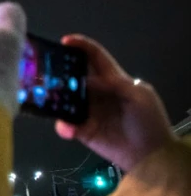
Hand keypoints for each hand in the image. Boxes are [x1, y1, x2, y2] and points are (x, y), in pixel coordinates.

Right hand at [54, 36, 174, 170]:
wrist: (151, 155)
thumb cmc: (149, 121)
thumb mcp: (140, 95)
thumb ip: (116, 83)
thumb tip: (88, 79)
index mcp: (112, 80)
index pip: (95, 58)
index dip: (81, 47)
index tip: (65, 41)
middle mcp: (97, 93)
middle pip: (74, 77)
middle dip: (59, 73)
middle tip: (43, 71)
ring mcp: (88, 111)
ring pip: (65, 100)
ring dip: (55, 100)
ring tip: (46, 99)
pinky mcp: (83, 130)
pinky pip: (67, 125)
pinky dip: (64, 126)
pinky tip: (68, 129)